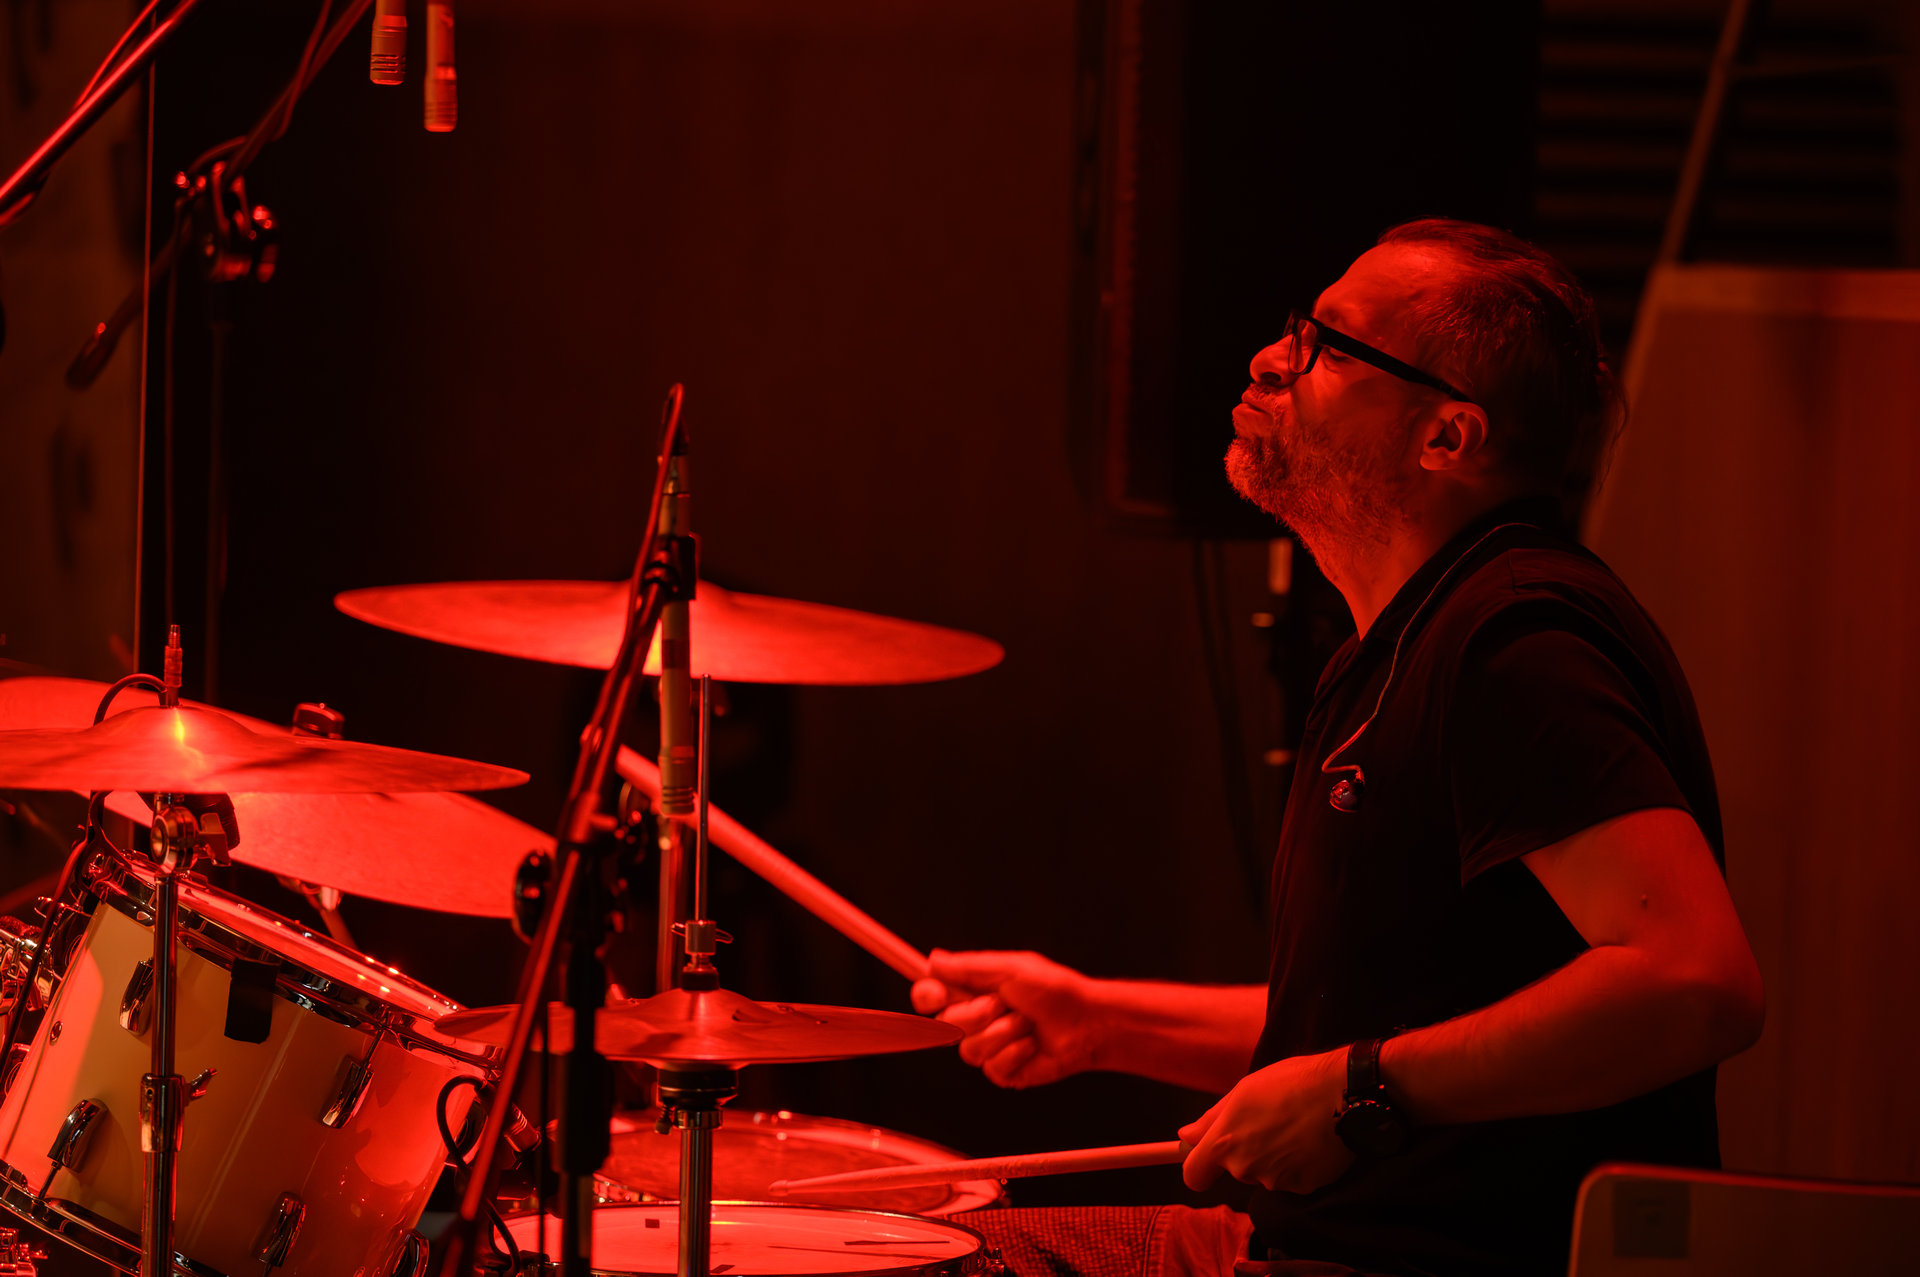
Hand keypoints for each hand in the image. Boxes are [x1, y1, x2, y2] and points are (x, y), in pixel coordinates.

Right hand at [909, 949, 1101, 1087]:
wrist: (1087, 1023)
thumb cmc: (1054, 990)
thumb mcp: (1010, 969)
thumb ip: (968, 967)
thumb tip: (933, 959)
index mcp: (973, 990)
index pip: (930, 995)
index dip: (926, 996)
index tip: (934, 994)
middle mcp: (976, 1019)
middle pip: (945, 1023)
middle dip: (978, 1012)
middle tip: (1004, 1002)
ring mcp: (988, 1046)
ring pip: (968, 1049)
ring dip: (1003, 1033)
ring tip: (1026, 1023)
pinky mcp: (1003, 1071)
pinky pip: (992, 1068)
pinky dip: (1016, 1052)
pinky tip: (1032, 1044)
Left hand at [1179, 1049, 1353, 1193]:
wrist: (1344, 1092)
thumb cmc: (1291, 1082)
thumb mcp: (1244, 1090)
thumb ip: (1211, 1120)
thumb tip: (1186, 1137)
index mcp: (1226, 1142)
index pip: (1194, 1175)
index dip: (1198, 1167)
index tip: (1206, 1158)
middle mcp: (1246, 1168)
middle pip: (1235, 1169)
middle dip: (1247, 1150)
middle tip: (1270, 1121)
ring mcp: (1276, 1181)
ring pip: (1265, 1174)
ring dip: (1274, 1157)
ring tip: (1295, 1127)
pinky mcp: (1304, 1187)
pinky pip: (1292, 1179)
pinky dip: (1298, 1165)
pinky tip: (1311, 1140)